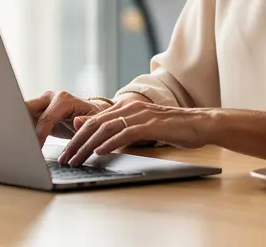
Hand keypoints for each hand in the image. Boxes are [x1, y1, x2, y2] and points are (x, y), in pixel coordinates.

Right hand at [26, 91, 111, 146]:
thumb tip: (76, 122)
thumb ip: (87, 122)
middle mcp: (49, 98)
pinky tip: (23, 143)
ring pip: (23, 113)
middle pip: (27, 108)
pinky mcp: (38, 113)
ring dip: (20, 128)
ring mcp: (42, 104)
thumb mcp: (96, 121)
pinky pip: (25, 120)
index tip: (36, 149)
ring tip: (19, 145)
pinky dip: (23, 131)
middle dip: (21, 124)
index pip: (46, 118)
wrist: (92, 114)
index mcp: (63, 99)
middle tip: (19, 143)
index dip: (39, 134)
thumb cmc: (95, 117)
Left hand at [57, 99, 210, 165]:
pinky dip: (110, 143)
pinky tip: (99, 152)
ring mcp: (140, 114)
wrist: (200, 124)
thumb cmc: (172, 128)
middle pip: (94, 123)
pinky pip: (125, 133)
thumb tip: (89, 131)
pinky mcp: (150, 124)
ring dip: (88, 145)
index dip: (76, 136)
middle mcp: (129, 107)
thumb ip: (117, 128)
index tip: (66, 153)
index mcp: (125, 107)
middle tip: (65, 158)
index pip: (93, 120)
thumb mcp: (140, 127)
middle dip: (76, 142)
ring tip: (77, 159)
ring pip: (105, 128)